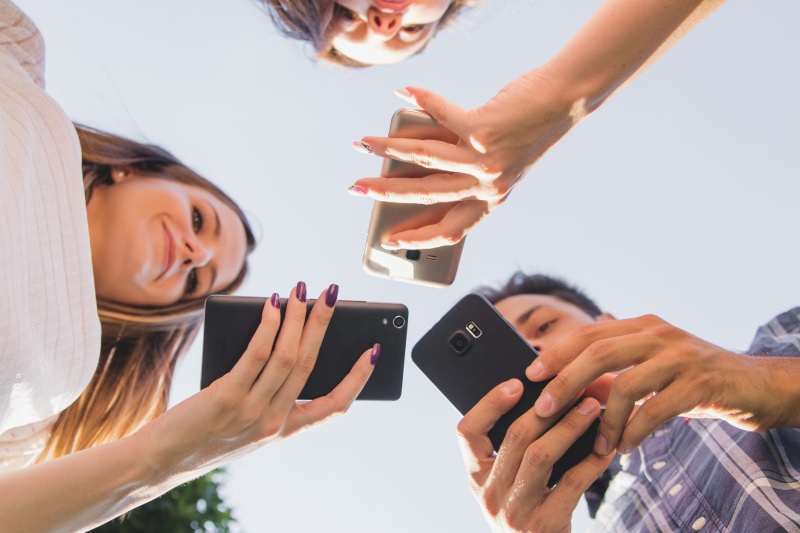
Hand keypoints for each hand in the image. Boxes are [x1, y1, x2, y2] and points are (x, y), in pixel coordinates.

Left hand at [141, 282, 377, 477]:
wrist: (163, 459)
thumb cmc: (205, 432)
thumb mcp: (248, 420)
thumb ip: (269, 389)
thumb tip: (285, 333)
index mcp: (284, 430)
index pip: (334, 407)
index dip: (358, 378)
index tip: (373, 351)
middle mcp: (273, 422)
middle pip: (310, 364)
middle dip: (324, 324)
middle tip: (331, 294)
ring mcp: (252, 411)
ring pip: (287, 355)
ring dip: (297, 317)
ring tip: (300, 291)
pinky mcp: (226, 398)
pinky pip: (256, 354)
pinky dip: (268, 324)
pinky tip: (271, 305)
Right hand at [349, 69, 577, 248]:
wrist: (562, 101)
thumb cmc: (526, 131)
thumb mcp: (496, 163)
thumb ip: (461, 168)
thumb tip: (408, 157)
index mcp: (490, 200)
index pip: (450, 231)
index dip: (418, 238)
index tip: (391, 241)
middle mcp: (488, 185)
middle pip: (426, 195)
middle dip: (386, 194)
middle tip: (358, 188)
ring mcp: (485, 160)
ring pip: (425, 159)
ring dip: (389, 149)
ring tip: (365, 143)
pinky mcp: (484, 130)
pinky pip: (441, 117)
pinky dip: (421, 101)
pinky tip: (403, 93)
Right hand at [458, 379, 613, 532]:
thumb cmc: (527, 512)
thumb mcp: (507, 485)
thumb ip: (513, 451)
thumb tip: (543, 399)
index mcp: (476, 477)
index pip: (467, 431)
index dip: (490, 404)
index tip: (517, 383)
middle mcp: (489, 494)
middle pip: (514, 437)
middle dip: (547, 408)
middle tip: (574, 388)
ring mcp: (514, 511)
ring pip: (541, 455)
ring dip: (569, 427)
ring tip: (591, 409)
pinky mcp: (543, 524)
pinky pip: (571, 483)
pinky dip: (591, 461)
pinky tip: (604, 447)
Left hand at [527, 314, 785, 455]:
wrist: (754, 384)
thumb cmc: (693, 377)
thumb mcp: (651, 365)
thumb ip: (614, 370)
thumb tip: (567, 384)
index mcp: (642, 325)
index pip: (589, 333)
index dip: (557, 353)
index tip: (530, 374)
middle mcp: (658, 334)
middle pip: (598, 353)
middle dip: (565, 382)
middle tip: (544, 409)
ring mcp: (681, 356)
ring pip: (625, 384)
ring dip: (604, 420)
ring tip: (596, 444)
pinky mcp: (700, 383)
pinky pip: (655, 409)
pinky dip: (634, 431)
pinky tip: (624, 446)